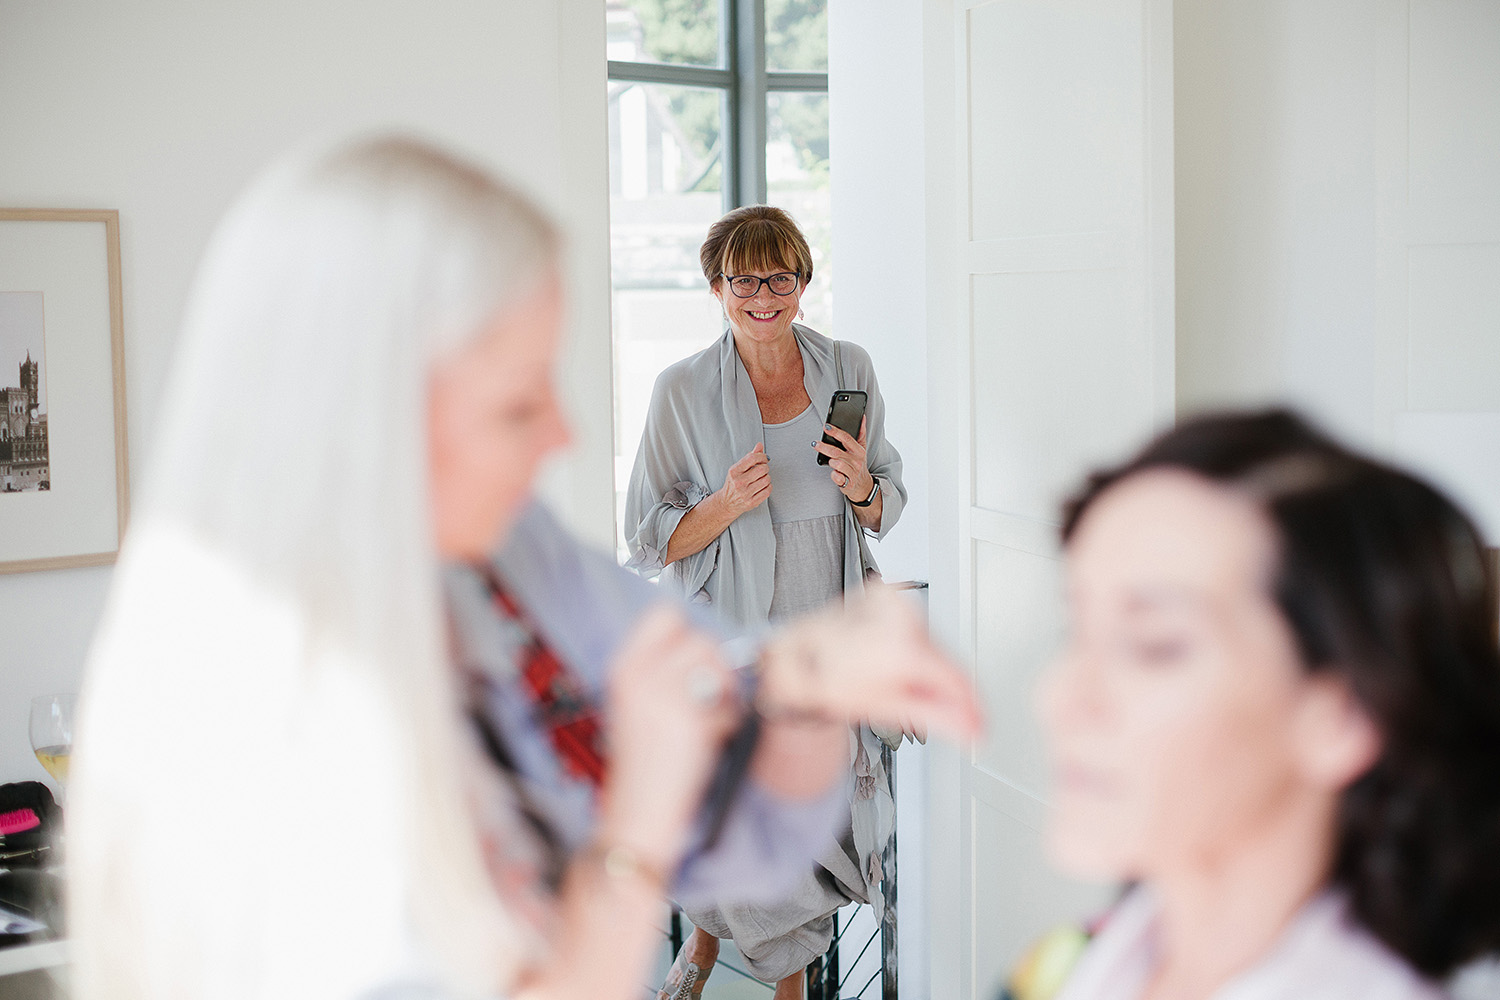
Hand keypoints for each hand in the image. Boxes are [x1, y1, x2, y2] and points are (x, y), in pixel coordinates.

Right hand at [599, 606, 737, 868]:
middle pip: (700, 637)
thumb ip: (661, 672)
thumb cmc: (643, 766)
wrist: (638, 812)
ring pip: (719, 663)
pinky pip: (728, 701)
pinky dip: (729, 719)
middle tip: (709, 695)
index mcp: (624, 668)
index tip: (696, 655)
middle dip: (715, 664)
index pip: (665, 614)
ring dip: (725, 690)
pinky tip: (711, 738)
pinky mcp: (688, 718)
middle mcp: (640, 675)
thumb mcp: (636, 705)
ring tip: (710, 717)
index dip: (689, 631)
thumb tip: (704, 647)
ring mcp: (663, 695)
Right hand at [718, 442, 771, 515]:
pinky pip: (767, 491)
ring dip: (767, 477)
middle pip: (762, 469)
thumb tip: (759, 446)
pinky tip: (763, 486)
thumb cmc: (733, 484)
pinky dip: (768, 487)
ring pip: (766, 480)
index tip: (764, 458)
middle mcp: (739, 482)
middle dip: (766, 467)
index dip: (762, 456)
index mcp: (734, 471)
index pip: (752, 458)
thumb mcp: (737, 468)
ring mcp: (745, 493)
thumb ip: (749, 457)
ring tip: (762, 478)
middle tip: (763, 469)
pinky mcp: (751, 502)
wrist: (726, 503)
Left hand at [762, 583, 981, 741]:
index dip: (972, 706)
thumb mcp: (886, 707)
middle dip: (945, 687)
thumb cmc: (828, 681)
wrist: (797, 657)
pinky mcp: (886, 593)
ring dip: (929, 666)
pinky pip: (917, 624)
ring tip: (900, 681)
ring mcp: (892, 599)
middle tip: (933, 709)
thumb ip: (936, 716)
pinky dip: (914, 645)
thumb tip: (972, 726)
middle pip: (946, 659)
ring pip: (934, 641)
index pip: (956, 677)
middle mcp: (899, 615)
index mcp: (900, 646)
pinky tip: (892, 657)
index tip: (980, 725)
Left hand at [814, 417, 873, 501]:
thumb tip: (862, 417)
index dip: (836, 432)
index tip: (826, 427)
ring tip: (828, 460)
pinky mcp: (848, 483)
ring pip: (837, 464)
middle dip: (824, 447)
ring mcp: (852, 472)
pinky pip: (838, 478)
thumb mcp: (862, 448)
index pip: (847, 438)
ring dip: (831, 462)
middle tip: (815, 443)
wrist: (863, 485)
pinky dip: (834, 476)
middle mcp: (856, 461)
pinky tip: (834, 473)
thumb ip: (861, 433)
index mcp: (858, 450)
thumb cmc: (859, 464)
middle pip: (837, 452)